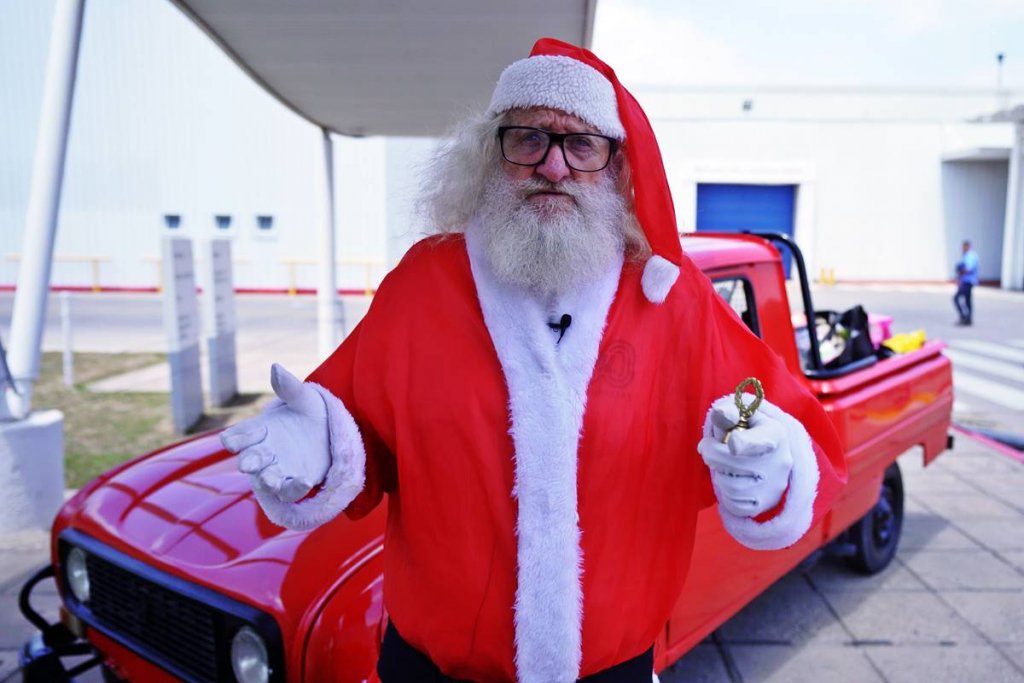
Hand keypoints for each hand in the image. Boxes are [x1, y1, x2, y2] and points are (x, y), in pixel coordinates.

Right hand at [220, 364, 330, 502]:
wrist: (332, 433)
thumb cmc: (311, 413)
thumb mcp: (304, 398)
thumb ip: (289, 387)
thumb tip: (275, 366)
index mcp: (258, 430)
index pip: (238, 436)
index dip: (235, 439)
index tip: (230, 440)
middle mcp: (263, 451)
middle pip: (249, 459)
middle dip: (248, 461)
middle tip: (248, 463)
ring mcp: (278, 469)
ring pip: (266, 479)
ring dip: (266, 479)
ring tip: (271, 479)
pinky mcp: (294, 482)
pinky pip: (290, 491)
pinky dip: (294, 488)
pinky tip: (304, 482)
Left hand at [698, 395, 793, 517]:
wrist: (772, 461)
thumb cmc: (751, 432)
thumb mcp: (745, 416)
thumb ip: (730, 411)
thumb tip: (719, 414)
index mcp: (775, 435)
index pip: (760, 442)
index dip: (744, 443)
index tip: (734, 443)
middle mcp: (780, 463)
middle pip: (733, 462)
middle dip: (712, 454)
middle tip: (707, 448)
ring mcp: (773, 487)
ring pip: (729, 485)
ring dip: (718, 473)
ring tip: (722, 464)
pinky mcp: (763, 505)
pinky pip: (732, 503)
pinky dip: (724, 491)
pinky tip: (729, 479)